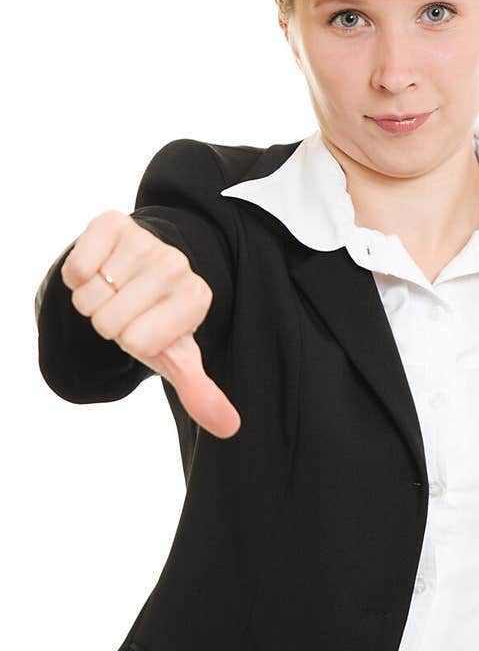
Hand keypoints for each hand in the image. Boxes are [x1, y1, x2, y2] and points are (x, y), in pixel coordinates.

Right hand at [60, 209, 240, 438]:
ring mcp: (146, 241)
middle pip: (109, 322)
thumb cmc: (157, 317)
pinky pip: (77, 267)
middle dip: (110, 322)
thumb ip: (200, 391)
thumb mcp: (177, 354)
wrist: (141, 266)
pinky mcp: (113, 223)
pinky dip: (78, 275)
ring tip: (114, 289)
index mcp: (198, 298)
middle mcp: (177, 265)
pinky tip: (100, 268)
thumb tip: (229, 428)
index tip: (147, 327)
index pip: (138, 342)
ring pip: (89, 297)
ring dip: (93, 299)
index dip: (133, 341)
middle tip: (127, 309)